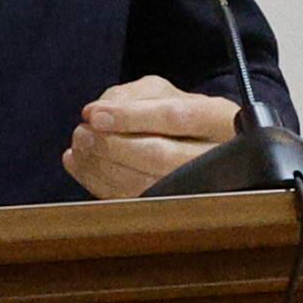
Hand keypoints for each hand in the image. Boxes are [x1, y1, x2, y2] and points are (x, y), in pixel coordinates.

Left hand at [67, 75, 242, 200]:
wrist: (202, 149)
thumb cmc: (181, 116)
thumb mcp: (166, 93)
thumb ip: (133, 97)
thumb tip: (96, 113)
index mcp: (222, 120)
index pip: (175, 117)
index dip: (131, 117)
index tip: (94, 114)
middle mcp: (219, 159)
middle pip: (160, 155)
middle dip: (112, 145)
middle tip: (83, 133)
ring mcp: (199, 189)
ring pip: (145, 183)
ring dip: (101, 165)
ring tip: (80, 145)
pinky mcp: (174, 208)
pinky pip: (134, 200)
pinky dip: (99, 183)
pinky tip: (81, 164)